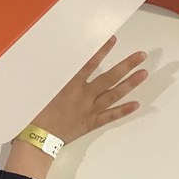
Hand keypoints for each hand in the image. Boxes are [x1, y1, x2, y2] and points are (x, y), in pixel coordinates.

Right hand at [31, 35, 147, 144]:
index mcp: (71, 87)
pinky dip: (122, 111)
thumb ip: (53, 78)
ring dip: (130, 84)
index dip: (102, 51)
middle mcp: (84, 96)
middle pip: (109, 78)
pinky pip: (109, 116)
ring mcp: (89, 110)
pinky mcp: (90, 123)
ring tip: (143, 74)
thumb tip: (58, 64)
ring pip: (113, 95)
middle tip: (141, 56)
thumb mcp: (41, 91)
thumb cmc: (35, 115)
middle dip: (126, 66)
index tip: (113, 40)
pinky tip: (136, 105)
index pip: (90, 64)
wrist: (37, 139)